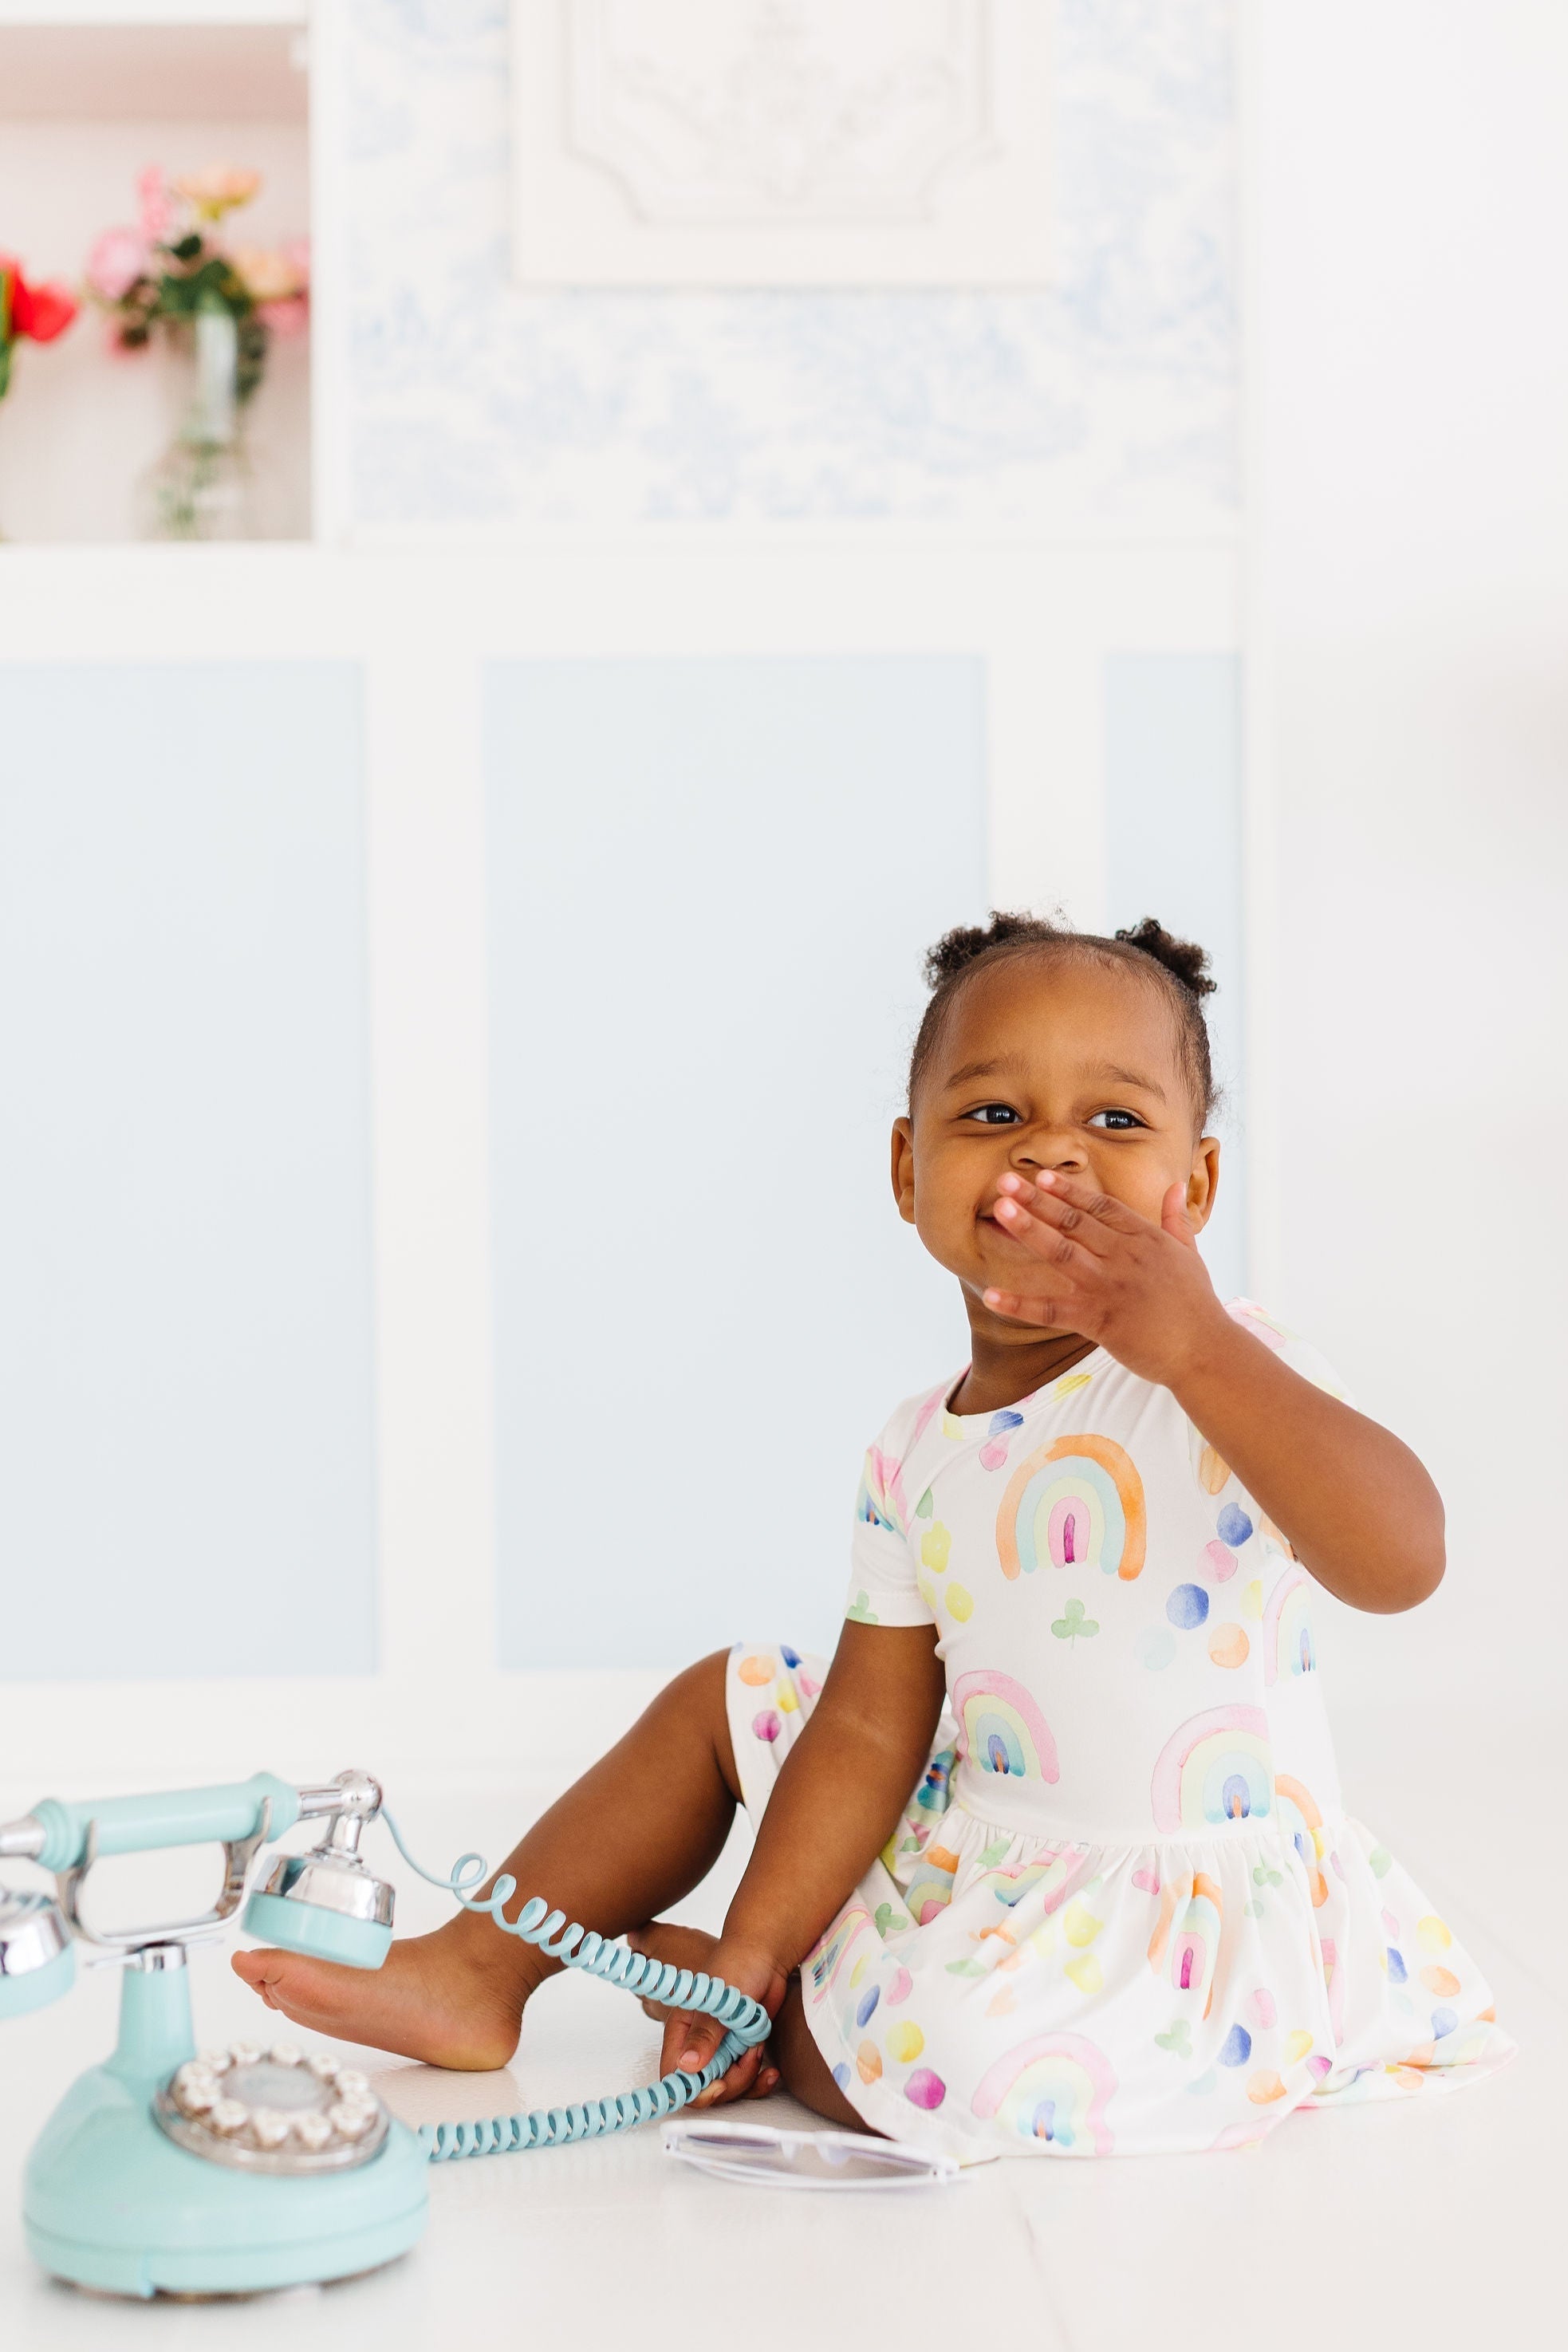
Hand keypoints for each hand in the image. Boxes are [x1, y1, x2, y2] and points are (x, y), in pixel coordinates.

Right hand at [652, 1937, 788, 2108]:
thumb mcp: (717, 2001)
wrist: (766, 1957)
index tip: (718, 2084)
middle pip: (704, 2088)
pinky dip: (760, 2081)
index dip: (693, 2089)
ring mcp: (722, 2051)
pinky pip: (748, 2081)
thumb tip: (687, 2066)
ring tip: (757, 2049)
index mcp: (682, 2033)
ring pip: (729, 2088)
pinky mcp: (743, 2052)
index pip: (674, 2076)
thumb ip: (703, 2035)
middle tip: (747, 2057)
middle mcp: (699, 2046)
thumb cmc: (736, 1966)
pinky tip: (771, 2072)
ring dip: (747, 2078)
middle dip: (729, 2082)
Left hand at [984, 1170, 1230, 1387]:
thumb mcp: (1189, 1253)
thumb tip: (1173, 1187)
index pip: (1100, 1206)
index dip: (1069, 1190)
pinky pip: (1052, 1310)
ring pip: (1061, 1252)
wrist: (1204, 1351)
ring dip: (1029, 1229)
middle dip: (1037, 1199)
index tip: (1042, 1176)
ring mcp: (1109, 1287)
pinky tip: (992, 1295)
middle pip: (1073, 1220)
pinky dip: (1020, 1304)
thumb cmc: (1196, 1303)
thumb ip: (1175, 1219)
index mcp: (1145, 1238)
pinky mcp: (1098, 1320)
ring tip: (1000, 1211)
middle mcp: (1124, 1256)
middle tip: (1004, 1181)